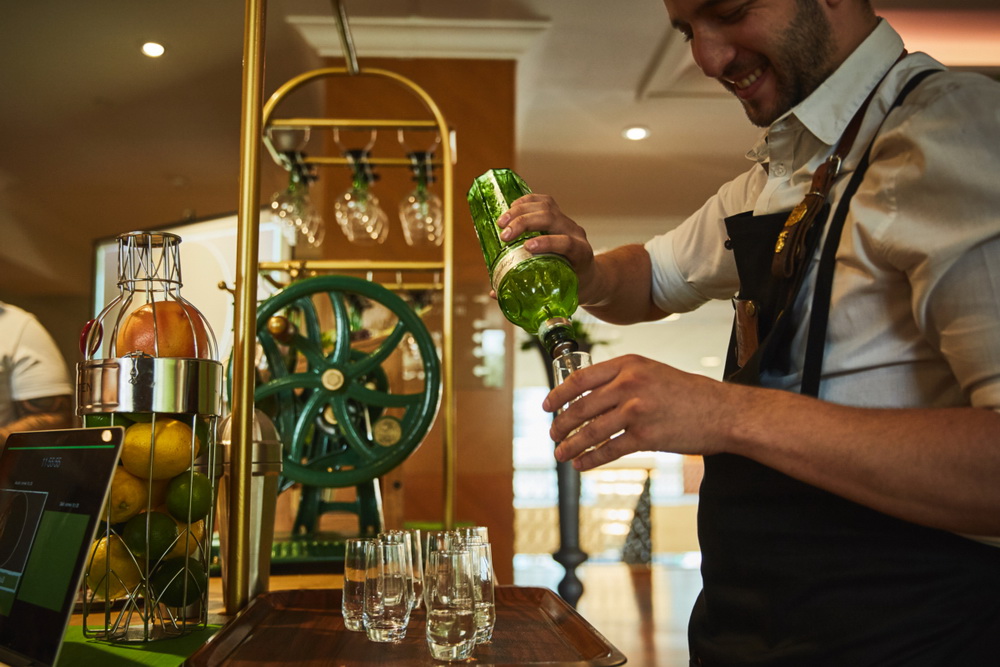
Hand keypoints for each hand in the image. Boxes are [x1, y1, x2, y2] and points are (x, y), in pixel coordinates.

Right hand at [496, 194, 597, 300]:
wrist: (589, 274)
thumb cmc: (572, 285)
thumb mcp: (557, 292)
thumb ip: (528, 292)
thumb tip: (495, 294)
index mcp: (581, 254)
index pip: (567, 243)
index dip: (548, 242)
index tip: (527, 247)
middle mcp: (576, 233)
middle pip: (552, 218)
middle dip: (525, 223)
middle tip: (504, 236)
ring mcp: (568, 222)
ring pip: (546, 206)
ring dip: (521, 211)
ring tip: (501, 222)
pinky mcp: (559, 215)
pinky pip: (544, 201)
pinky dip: (526, 201)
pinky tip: (511, 207)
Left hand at [544, 354, 729, 469]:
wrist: (723, 412)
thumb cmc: (688, 393)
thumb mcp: (652, 372)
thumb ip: (622, 379)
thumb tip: (588, 396)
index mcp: (628, 365)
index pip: (580, 378)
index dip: (557, 394)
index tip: (546, 406)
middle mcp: (629, 384)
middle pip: (580, 407)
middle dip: (560, 424)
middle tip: (552, 435)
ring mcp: (636, 411)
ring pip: (590, 431)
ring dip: (570, 445)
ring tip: (560, 454)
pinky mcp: (646, 437)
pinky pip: (608, 450)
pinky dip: (590, 459)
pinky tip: (581, 464)